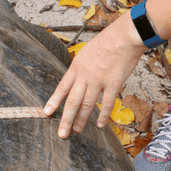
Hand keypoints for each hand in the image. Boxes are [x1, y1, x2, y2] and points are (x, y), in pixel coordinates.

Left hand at [43, 13, 145, 138]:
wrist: (123, 37)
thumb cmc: (106, 42)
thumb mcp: (86, 52)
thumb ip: (80, 68)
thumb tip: (76, 80)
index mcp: (76, 67)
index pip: (62, 88)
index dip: (54, 101)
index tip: (46, 112)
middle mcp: (85, 76)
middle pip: (72, 101)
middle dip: (66, 119)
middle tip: (62, 133)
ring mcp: (98, 81)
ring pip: (87, 105)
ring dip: (81, 120)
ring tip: (77, 130)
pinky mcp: (113, 84)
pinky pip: (106, 104)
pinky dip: (103, 116)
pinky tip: (100, 124)